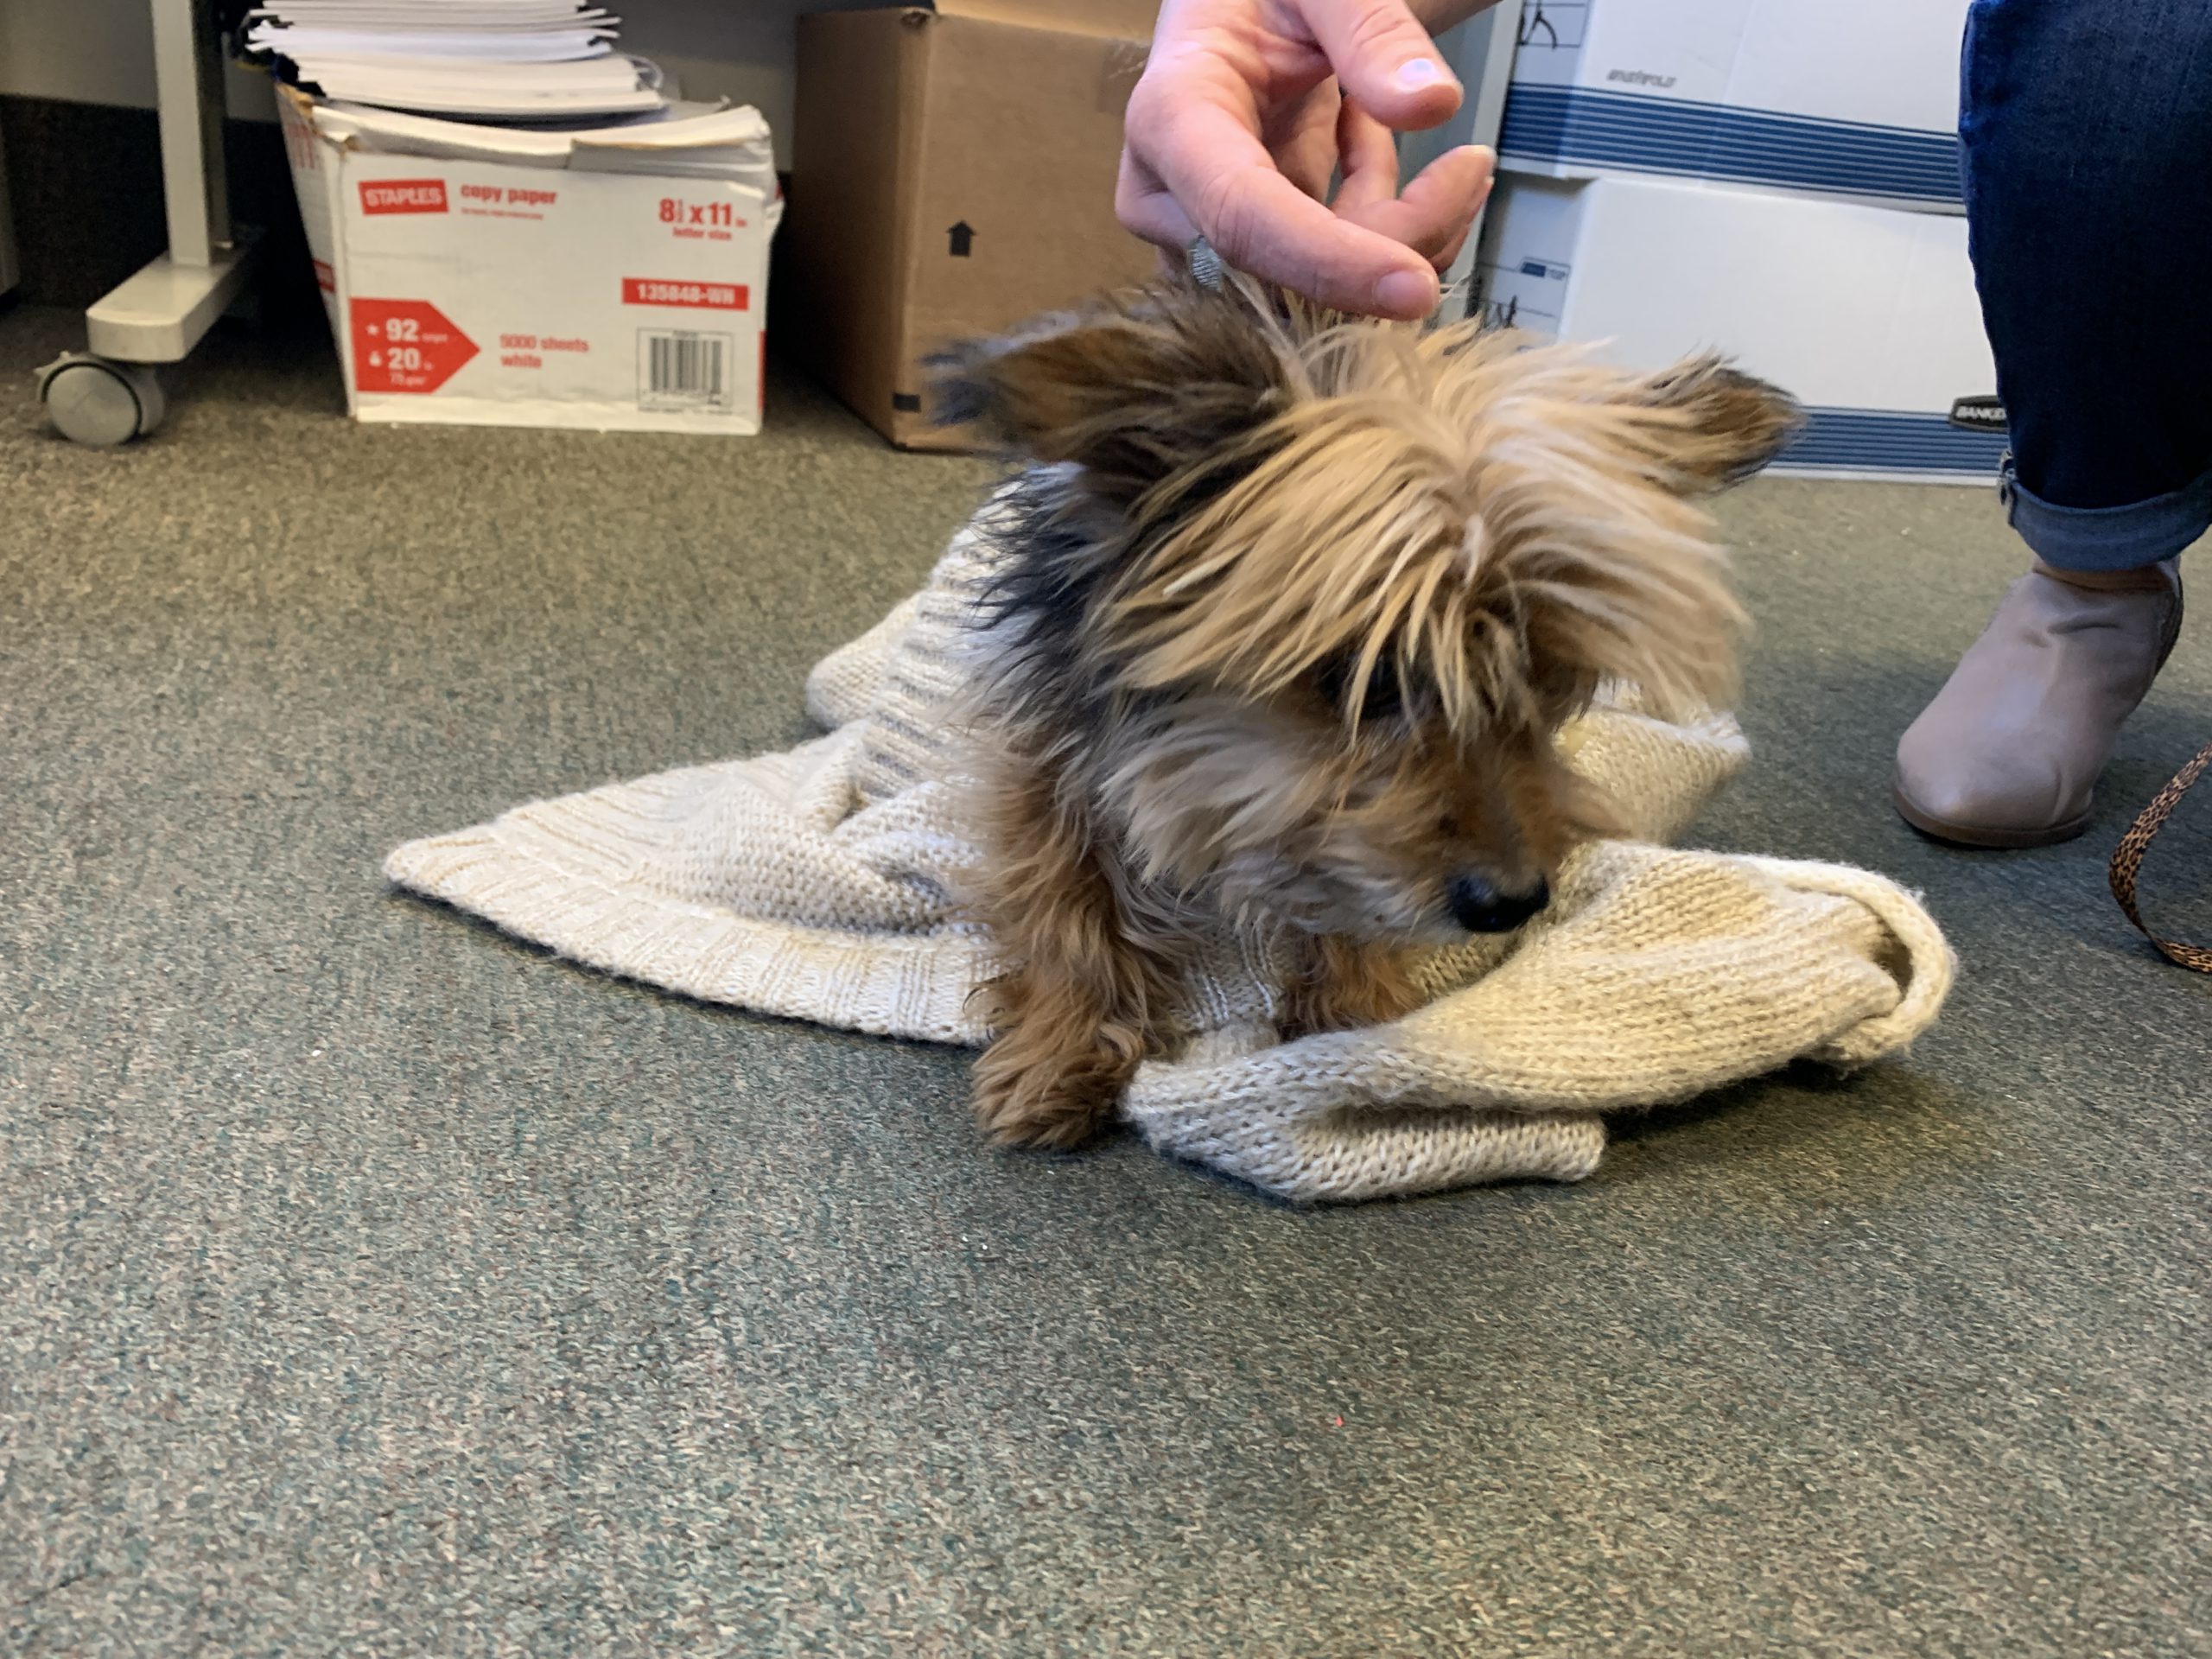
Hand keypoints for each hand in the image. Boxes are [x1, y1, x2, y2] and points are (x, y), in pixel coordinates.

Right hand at [1117, 0, 1496, 319]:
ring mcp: (1204, 230)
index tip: (1415, 287)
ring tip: (1458, 162)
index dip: (1327, 262)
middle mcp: (1171, 194)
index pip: (1241, 216)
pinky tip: (1405, 166)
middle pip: (1285, 268)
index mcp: (1174, 116)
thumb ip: (1374, 30)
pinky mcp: (1246, 249)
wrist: (1243, 4)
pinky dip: (1391, 233)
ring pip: (1316, 288)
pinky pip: (1329, 278)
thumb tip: (1432, 104)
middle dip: (1394, 236)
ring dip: (1406, 235)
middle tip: (1473, 164)